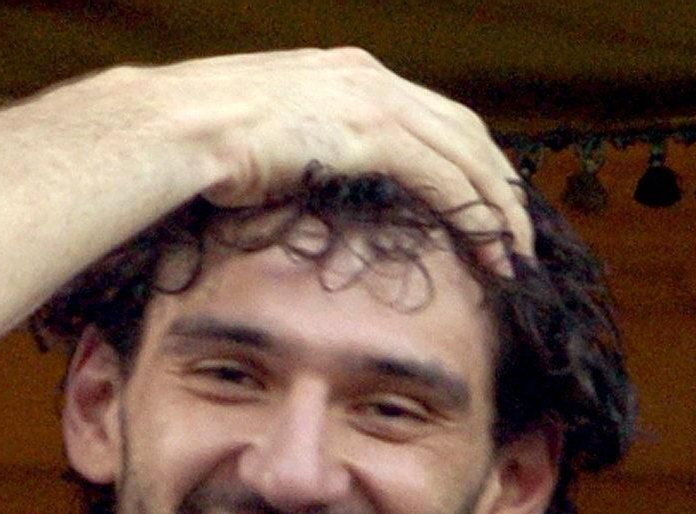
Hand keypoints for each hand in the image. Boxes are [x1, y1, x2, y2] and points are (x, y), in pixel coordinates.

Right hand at [150, 47, 529, 268]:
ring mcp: (374, 100)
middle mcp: (370, 78)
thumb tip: (301, 195)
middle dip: (497, 184)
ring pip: (465, 154)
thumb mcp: (262, 150)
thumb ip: (299, 161)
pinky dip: (473, 211)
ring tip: (513, 253)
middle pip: (462, 131)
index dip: (465, 164)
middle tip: (517, 233)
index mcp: (348, 77)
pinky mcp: (372, 131)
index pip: (430, 119)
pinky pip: (443, 175)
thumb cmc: (200, 149)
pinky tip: (489, 246)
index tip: (483, 206)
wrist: (179, 128)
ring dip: (496, 206)